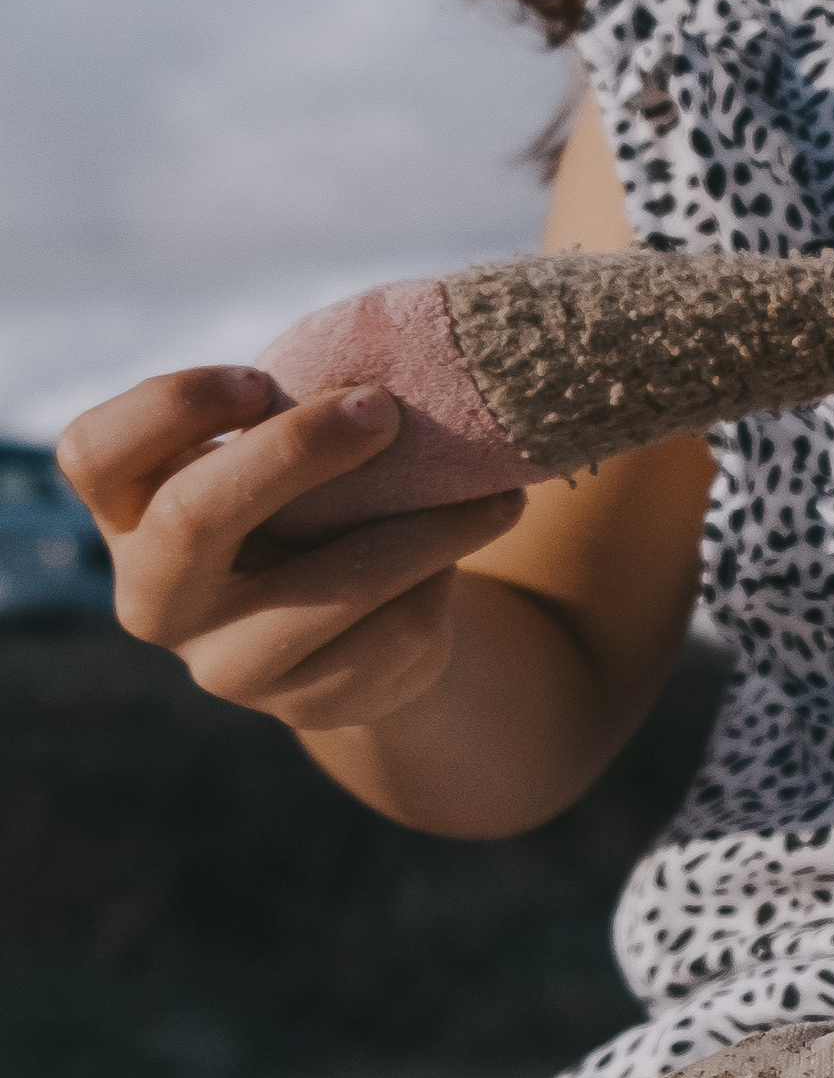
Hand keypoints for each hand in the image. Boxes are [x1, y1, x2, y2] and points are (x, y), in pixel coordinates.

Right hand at [57, 368, 524, 734]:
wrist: (368, 622)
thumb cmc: (319, 499)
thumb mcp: (291, 455)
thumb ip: (298, 416)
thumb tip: (390, 372)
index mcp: (133, 513)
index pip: (94, 454)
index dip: (171, 406)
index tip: (262, 381)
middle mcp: (157, 596)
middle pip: (191, 518)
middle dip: (295, 450)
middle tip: (386, 410)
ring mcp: (224, 664)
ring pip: (326, 588)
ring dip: (426, 528)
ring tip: (495, 490)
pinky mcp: (306, 704)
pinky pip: (391, 633)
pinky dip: (445, 578)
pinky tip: (468, 546)